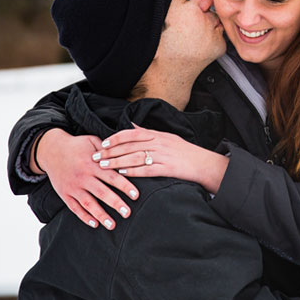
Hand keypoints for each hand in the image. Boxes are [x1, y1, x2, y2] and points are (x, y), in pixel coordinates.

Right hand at [34, 128, 135, 229]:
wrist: (50, 150)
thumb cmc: (77, 145)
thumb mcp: (93, 141)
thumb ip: (109, 149)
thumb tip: (127, 153)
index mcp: (93, 165)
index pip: (112, 177)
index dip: (125, 186)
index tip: (136, 195)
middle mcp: (83, 177)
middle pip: (102, 193)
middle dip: (115, 204)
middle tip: (128, 213)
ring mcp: (73, 187)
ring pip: (88, 203)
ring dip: (101, 215)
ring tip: (112, 225)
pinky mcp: (64, 194)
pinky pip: (74, 207)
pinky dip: (84, 216)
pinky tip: (94, 224)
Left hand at [96, 125, 228, 193]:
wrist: (204, 163)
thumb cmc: (186, 151)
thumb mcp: (168, 136)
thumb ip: (149, 132)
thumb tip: (131, 125)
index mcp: (158, 135)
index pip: (132, 133)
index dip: (116, 138)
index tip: (102, 143)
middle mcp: (159, 143)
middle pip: (129, 146)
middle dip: (110, 151)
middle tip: (95, 156)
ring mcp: (163, 156)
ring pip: (134, 157)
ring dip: (117, 162)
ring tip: (103, 166)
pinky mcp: (167, 168)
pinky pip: (147, 169)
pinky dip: (133, 171)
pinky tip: (122, 174)